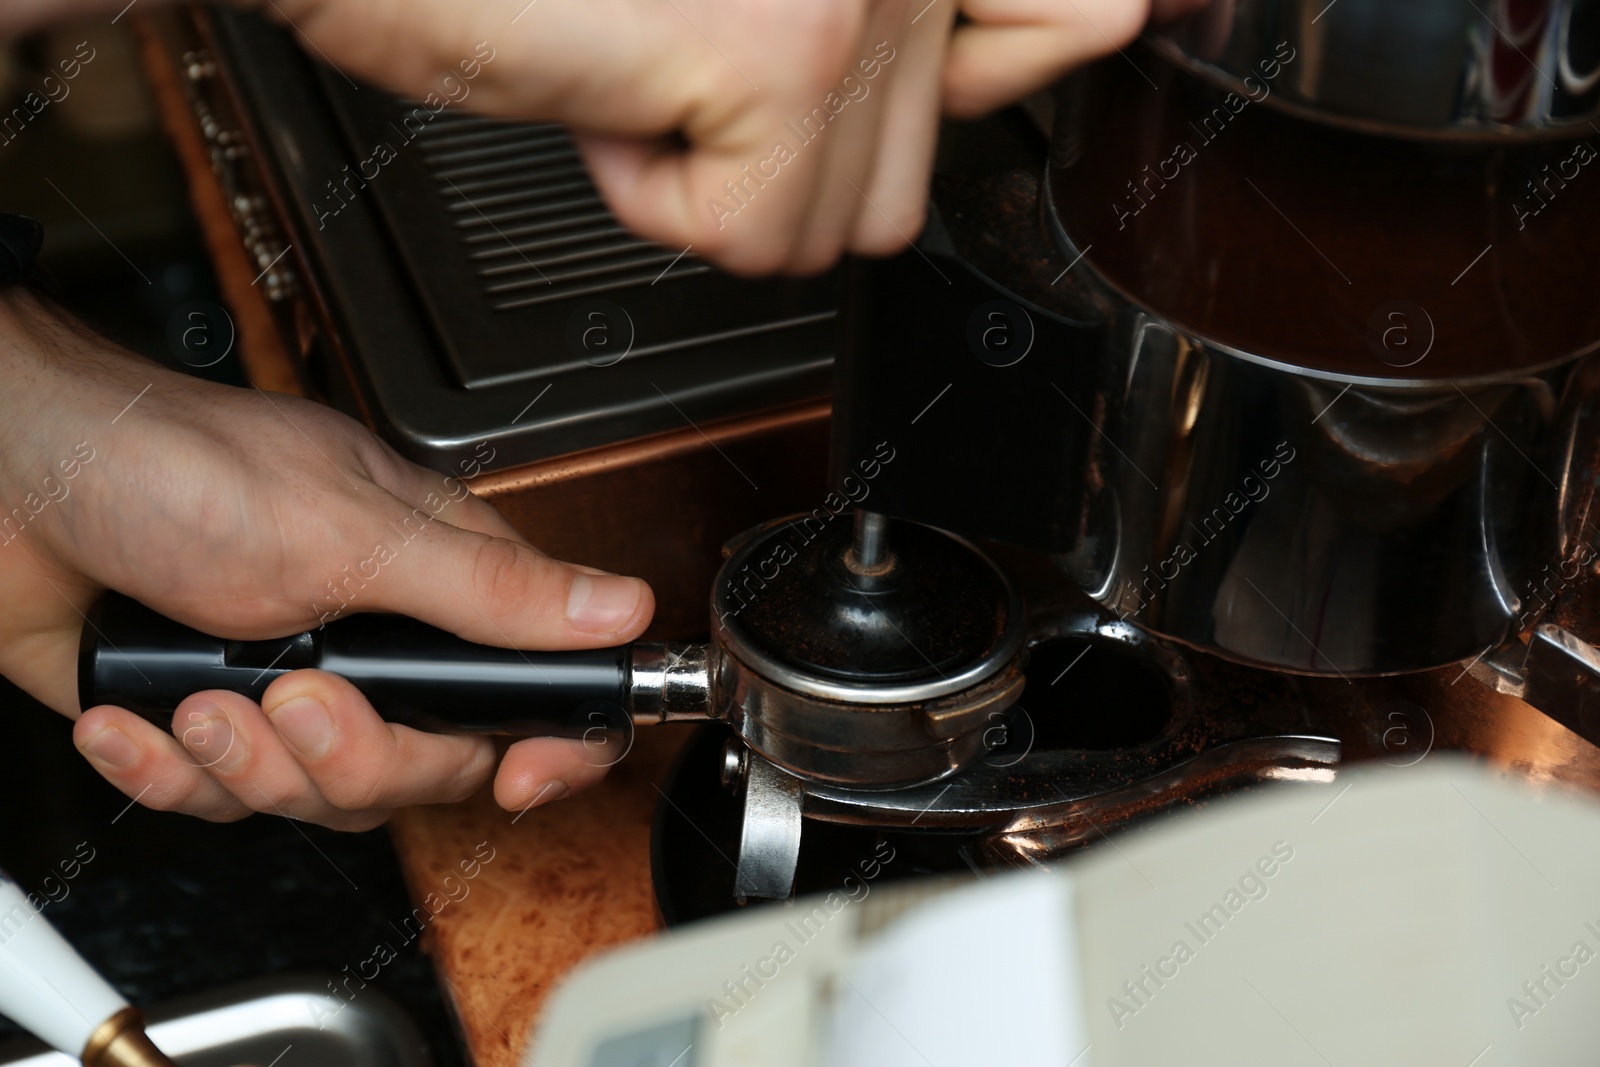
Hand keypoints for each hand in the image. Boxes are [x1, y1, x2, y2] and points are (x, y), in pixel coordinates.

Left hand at [0, 292, 653, 828]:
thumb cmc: (173, 467)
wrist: (10, 481)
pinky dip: (169, 769)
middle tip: (299, 699)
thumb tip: (618, 608)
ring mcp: (295, 682)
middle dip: (355, 755)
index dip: (554, 745)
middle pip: (431, 766)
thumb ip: (491, 591)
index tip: (526, 778)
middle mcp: (376, 640)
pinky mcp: (213, 721)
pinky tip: (139, 713)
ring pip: (327, 794)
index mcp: (436, 581)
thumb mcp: (353, 532)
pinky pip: (224, 797)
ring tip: (201, 696)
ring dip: (252, 762)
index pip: (541, 684)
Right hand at [2, 0, 1155, 272]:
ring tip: (646, 68)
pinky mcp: (786, 62)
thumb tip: (1119, 13)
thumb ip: (922, 26)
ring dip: (718, 188)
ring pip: (837, 231)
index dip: (985, 76)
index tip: (900, 73)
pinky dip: (656, 203)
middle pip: (905, 185)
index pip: (1071, 15)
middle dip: (771, 166)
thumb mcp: (768, 4)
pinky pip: (751, 241)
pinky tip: (614, 92)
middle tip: (682, 61)